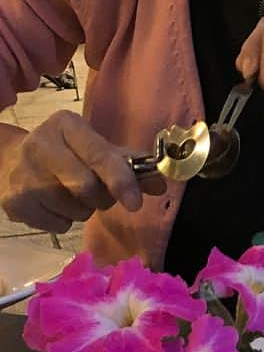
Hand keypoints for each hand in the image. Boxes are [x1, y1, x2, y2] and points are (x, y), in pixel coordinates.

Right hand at [0, 110, 157, 232]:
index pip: (99, 156)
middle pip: (86, 187)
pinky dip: (66, 222)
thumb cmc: (67, 154)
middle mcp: (40, 145)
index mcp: (67, 125)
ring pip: (74, 210)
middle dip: (102, 198)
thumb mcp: (97, 149)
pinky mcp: (14, 203)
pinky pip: (58, 226)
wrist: (13, 162)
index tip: (135, 202)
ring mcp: (23, 175)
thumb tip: (161, 184)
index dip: (121, 180)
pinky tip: (55, 205)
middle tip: (99, 194)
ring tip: (73, 196)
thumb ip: (131, 164)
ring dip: (84, 210)